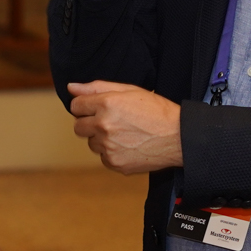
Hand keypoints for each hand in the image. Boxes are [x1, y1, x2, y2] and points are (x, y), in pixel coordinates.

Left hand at [67, 81, 182, 173]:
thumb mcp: (130, 91)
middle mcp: (104, 126)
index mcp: (107, 104)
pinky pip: (103, 157)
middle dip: (90, 123)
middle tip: (112, 121)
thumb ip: (97, 87)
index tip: (97, 108)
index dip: (86, 106)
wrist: (178, 137)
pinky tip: (129, 146)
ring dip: (102, 139)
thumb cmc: (157, 111)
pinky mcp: (114, 163)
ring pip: (92, 143)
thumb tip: (72, 88)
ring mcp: (108, 147)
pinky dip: (112, 153)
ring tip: (125, 134)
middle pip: (78, 127)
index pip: (76, 106)